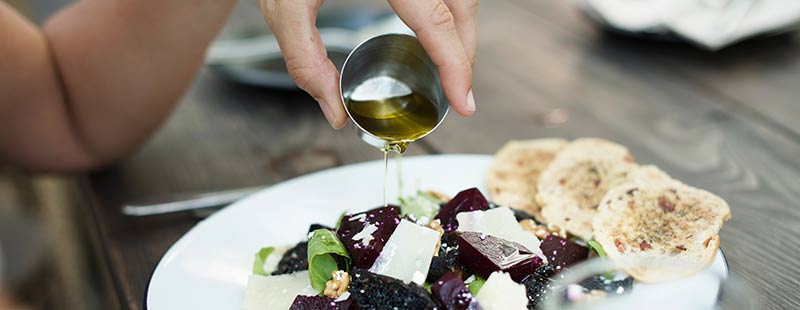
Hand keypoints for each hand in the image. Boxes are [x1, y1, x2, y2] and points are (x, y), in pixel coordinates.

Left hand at [259, 0, 477, 128]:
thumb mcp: (285, 6)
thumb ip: (305, 59)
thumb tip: (333, 109)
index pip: (437, 21)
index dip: (456, 66)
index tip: (463, 102)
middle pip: (460, 6)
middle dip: (463, 51)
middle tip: (455, 88)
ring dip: (458, 28)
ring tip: (446, 63)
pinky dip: (445, 9)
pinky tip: (432, 29)